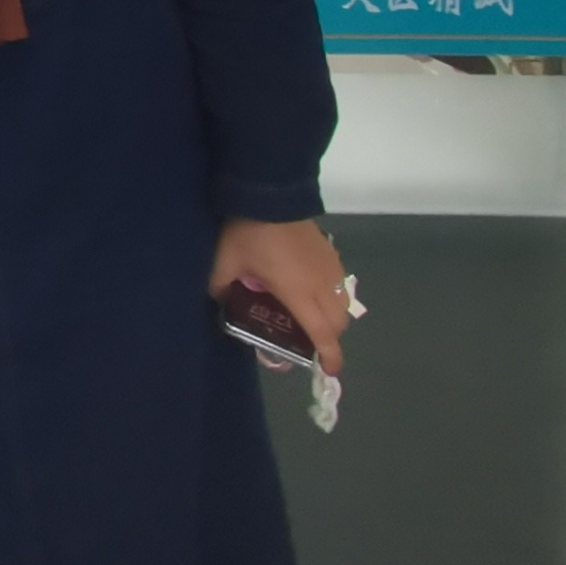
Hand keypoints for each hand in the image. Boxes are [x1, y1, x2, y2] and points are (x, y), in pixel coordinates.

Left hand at [213, 217, 355, 380]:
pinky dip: (334, 297)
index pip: (323, 332)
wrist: (270, 194)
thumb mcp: (223, 264)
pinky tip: (311, 290)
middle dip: (330, 338)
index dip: (330, 355)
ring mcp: (331, 267)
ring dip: (333, 317)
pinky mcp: (331, 252)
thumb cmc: (247, 233)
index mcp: (299, 293)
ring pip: (344, 303)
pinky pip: (341, 284)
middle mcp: (322, 284)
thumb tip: (222, 299)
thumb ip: (222, 288)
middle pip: (339, 322)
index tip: (331, 371)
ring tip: (309, 317)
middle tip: (308, 342)